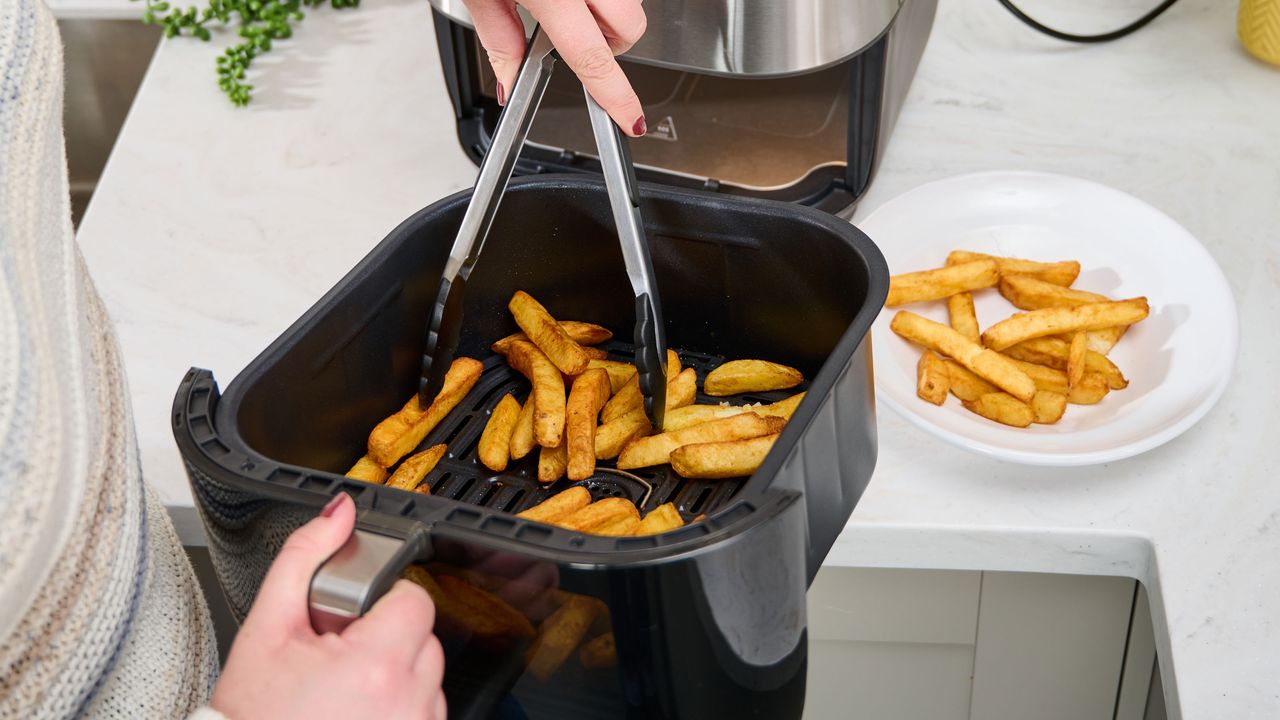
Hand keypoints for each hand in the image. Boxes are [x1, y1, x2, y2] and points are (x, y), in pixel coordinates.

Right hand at [211, 494, 445, 719]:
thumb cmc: (253, 713)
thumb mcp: (268, 627)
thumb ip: (305, 556)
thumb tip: (340, 512)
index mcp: (376, 665)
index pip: (415, 600)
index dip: (380, 600)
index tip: (350, 618)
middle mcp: (406, 701)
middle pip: (423, 637)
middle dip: (386, 637)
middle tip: (338, 654)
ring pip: (427, 675)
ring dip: (396, 672)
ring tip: (345, 685)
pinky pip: (426, 709)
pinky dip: (400, 703)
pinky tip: (358, 708)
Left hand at [463, 0, 647, 135]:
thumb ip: (498, 37)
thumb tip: (510, 81)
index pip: (592, 58)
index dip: (616, 96)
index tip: (631, 120)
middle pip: (629, 30)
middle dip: (611, 45)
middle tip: (576, 39)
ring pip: (629, 3)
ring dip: (606, 13)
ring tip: (568, 3)